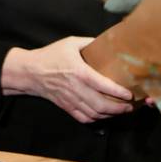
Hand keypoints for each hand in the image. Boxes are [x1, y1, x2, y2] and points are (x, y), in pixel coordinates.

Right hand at [1, 37, 133, 122]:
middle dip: (118, 108)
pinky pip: (83, 118)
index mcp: (79, 72)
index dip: (118, 92)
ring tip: (120, 111)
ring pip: (94, 114)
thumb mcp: (71, 42)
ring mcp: (70, 100)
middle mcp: (75, 88)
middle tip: (130, 106)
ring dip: (110, 115)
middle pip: (101, 104)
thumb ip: (89, 42)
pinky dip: (96, 119)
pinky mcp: (65, 107)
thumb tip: (108, 41)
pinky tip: (103, 115)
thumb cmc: (51, 55)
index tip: (130, 94)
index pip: (102, 85)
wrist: (30, 71)